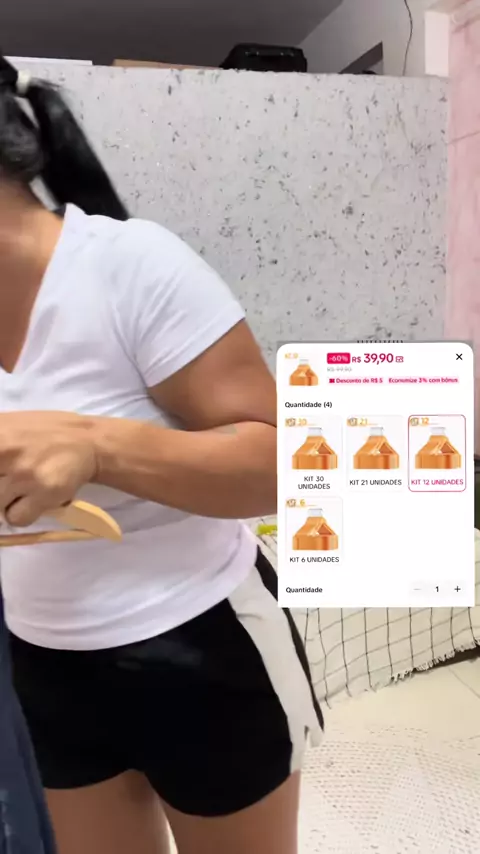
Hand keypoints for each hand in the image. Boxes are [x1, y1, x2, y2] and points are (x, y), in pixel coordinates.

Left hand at [0, 412, 96, 527]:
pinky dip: (21, 513)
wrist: (86, 442)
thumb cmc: (41, 433)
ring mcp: (24, 473)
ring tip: (19, 488)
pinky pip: (15, 518)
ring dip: (4, 503)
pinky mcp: (44, 492)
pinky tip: (32, 498)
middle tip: (7, 484)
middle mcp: (5, 451)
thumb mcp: (6, 425)